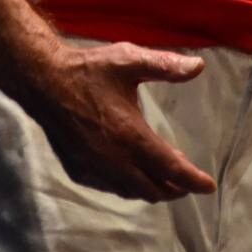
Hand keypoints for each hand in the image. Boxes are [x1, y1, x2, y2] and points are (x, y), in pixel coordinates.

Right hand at [22, 42, 218, 202]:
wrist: (43, 81)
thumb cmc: (89, 70)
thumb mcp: (129, 60)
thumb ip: (165, 65)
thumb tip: (198, 66)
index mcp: (131, 136)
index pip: (170, 168)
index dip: (192, 180)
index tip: (209, 187)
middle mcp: (114, 160)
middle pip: (153, 188)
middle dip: (174, 189)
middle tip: (188, 183)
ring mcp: (95, 168)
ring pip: (131, 192)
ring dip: (151, 189)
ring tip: (165, 180)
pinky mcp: (79, 170)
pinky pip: (110, 188)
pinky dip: (128, 187)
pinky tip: (132, 175)